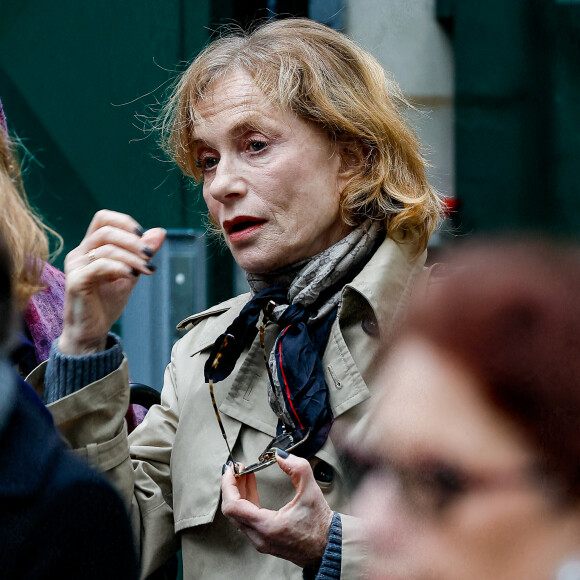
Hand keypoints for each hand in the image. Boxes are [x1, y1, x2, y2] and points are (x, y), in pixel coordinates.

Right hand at [59, 209, 165, 353]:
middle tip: (150, 256)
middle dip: (133, 241)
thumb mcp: (131, 273)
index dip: (125, 222)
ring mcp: (76, 267)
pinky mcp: (76, 282)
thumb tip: (160, 231)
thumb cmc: (108, 301)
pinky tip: (132, 275)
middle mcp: (80, 253)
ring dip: (132, 257)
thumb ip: (143, 254)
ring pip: (105, 248)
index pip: (103, 218)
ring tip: (147, 270)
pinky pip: (99, 266)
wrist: (93, 330)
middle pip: (105, 230)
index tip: (144, 237)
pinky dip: (120, 267)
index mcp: (91, 247)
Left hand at [221, 451, 333, 568]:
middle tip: (237, 469)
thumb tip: (280, 455)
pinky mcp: (264, 541)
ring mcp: (261, 541)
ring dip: (239, 493)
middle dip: (232, 486)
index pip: (233, 506)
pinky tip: (252, 489)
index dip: (227, 485)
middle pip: (232, 511)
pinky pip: (247, 521)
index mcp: (267, 526)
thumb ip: (296, 467)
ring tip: (245, 475)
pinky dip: (246, 503)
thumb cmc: (321, 525)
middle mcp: (260, 536)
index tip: (231, 470)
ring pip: (238, 516)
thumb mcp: (311, 490)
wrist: (329, 548)